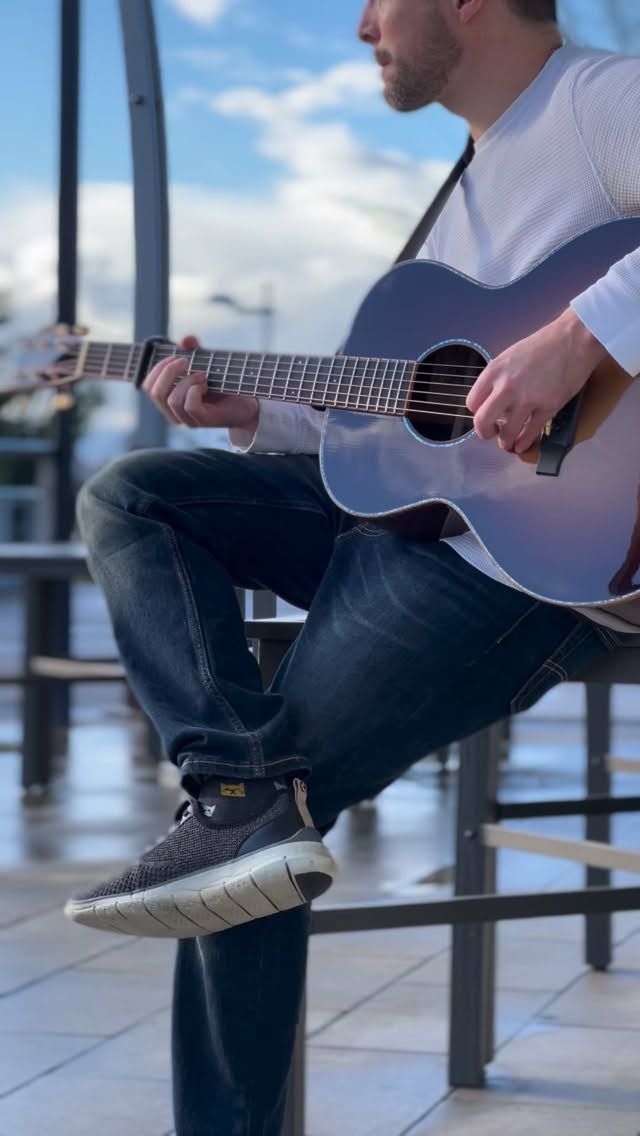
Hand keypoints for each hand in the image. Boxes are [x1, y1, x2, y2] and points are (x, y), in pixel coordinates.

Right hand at [141, 336, 258, 431]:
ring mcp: (188, 419)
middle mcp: (174, 412)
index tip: (176, 357)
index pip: (148, 387)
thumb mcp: (205, 363)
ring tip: (202, 375)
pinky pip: (189, 406)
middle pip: (155, 393)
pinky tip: (206, 385)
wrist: (246, 402)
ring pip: (172, 400)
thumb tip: (186, 340)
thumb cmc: (223, 385)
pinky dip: (196, 390)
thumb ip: (194, 351)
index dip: (158, 369)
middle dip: (168, 372)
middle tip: (185, 361)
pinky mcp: (203, 421)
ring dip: (187, 381)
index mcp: (168, 400)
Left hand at [466, 309, 606, 453]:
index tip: (486, 415)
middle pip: (482, 422)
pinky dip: (524, 443)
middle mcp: (506, 387)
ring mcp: (526, 399)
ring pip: (507, 433)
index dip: (477, 412)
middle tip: (492, 434)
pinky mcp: (547, 407)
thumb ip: (499, 378)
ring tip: (508, 443)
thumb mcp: (510, 356)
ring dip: (506, 442)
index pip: (472, 402)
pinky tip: (522, 446)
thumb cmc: (544, 344)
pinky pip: (530, 433)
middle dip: (485, 433)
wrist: (574, 339)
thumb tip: (494, 399)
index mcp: (494, 371)